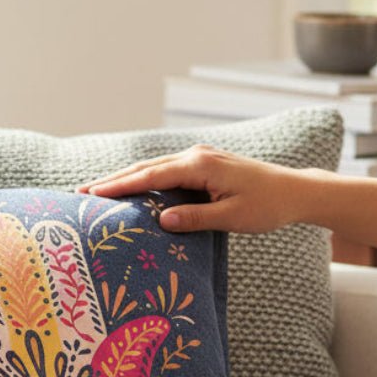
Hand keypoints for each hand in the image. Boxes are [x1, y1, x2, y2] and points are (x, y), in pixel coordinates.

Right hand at [79, 145, 303, 235]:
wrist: (296, 191)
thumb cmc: (268, 206)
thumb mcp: (232, 218)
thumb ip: (195, 219)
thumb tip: (161, 220)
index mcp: (201, 166)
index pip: (150, 176)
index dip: (119, 186)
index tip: (92, 193)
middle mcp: (197, 156)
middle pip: (145, 167)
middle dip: (113, 180)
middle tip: (80, 192)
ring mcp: (200, 158)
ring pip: (153, 167)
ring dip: (125, 178)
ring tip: (96, 191)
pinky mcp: (203, 166)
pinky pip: (165, 172)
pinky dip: (143, 179)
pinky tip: (129, 189)